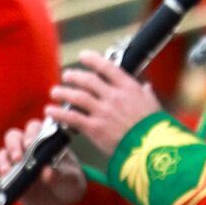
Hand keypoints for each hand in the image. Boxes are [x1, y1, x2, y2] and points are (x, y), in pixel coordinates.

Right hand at [0, 119, 86, 204]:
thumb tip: (47, 172)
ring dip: (4, 160)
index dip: (31, 133)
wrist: (62, 203)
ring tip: (9, 171)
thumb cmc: (69, 184)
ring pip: (3, 153)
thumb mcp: (70, 180)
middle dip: (14, 145)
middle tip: (19, 158)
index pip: (35, 128)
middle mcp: (29, 148)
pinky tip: (0, 181)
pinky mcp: (9, 177)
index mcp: (47, 142)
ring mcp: (17, 162)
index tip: (31, 144)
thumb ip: (60, 175)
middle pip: (14, 136)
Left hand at [45, 50, 163, 156]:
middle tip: (67, 75)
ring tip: (55, 92)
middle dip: (74, 76)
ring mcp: (103, 112)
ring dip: (63, 93)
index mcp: (129, 88)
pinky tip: (50, 110)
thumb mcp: (154, 106)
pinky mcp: (94, 128)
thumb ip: (146, 94)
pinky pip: (72, 117)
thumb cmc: (155, 128)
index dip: (93, 59)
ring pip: (77, 97)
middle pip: (88, 80)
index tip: (83, 56)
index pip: (107, 67)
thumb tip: (146, 87)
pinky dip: (59, 113)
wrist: (150, 148)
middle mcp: (114, 96)